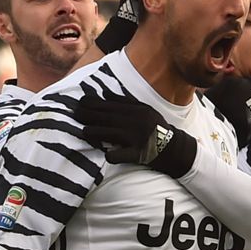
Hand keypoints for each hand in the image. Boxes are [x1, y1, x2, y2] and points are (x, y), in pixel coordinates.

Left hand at [75, 94, 196, 177]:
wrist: (175, 149)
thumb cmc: (156, 128)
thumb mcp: (145, 110)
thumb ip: (126, 102)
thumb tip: (105, 93)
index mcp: (138, 111)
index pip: (112, 105)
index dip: (94, 103)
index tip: (81, 101)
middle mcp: (137, 123)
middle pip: (108, 118)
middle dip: (89, 115)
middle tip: (75, 113)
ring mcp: (137, 139)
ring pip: (110, 134)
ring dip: (94, 132)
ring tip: (84, 131)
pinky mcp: (138, 155)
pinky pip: (120, 155)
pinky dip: (111, 155)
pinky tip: (106, 154)